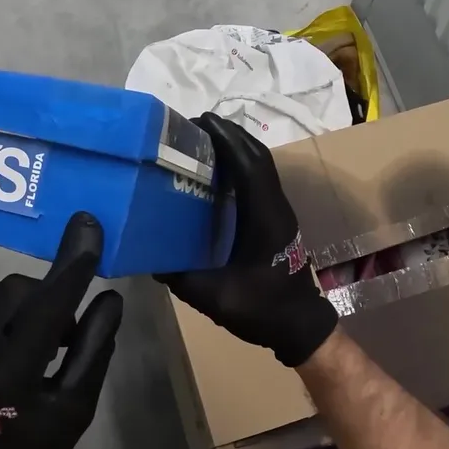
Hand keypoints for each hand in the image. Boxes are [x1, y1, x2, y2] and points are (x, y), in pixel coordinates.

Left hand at [0, 212, 123, 448]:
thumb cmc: (36, 447)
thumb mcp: (76, 406)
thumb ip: (92, 347)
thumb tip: (108, 296)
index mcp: (8, 375)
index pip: (45, 306)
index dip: (70, 267)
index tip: (87, 228)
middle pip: (16, 291)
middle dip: (44, 300)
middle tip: (61, 334)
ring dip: (20, 306)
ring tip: (32, 343)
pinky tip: (5, 348)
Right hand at [154, 112, 336, 366]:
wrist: (301, 327)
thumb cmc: (263, 311)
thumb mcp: (215, 298)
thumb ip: (180, 278)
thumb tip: (147, 260)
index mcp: (265, 218)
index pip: (249, 164)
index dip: (226, 139)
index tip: (199, 120)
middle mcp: (276, 207)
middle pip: (257, 156)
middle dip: (228, 135)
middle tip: (192, 126)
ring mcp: (279, 212)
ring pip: (260, 166)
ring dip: (234, 148)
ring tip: (200, 142)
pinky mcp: (276, 220)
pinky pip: (258, 181)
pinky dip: (238, 166)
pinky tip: (214, 174)